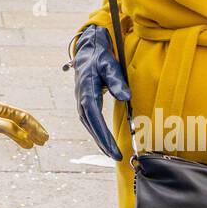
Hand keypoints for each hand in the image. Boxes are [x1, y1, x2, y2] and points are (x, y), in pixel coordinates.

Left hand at [0, 95, 49, 148]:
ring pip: (15, 128)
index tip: (44, 137)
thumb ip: (6, 127)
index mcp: (2, 108)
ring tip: (36, 144)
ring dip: (27, 135)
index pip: (24, 117)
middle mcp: (0, 113)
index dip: (35, 127)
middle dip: (34, 131)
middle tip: (45, 141)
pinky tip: (22, 144)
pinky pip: (7, 132)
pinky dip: (16, 138)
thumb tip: (25, 136)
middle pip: (22, 122)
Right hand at [71, 24, 129, 158]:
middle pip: (90, 125)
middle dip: (102, 142)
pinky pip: (90, 121)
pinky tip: (105, 140)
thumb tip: (125, 97)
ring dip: (99, 139)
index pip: (94, 117)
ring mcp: (81, 101)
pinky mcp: (84, 102)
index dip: (103, 135)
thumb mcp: (110, 65)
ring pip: (89, 125)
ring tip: (112, 153)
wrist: (88, 51)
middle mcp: (81, 98)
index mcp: (86, 90)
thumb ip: (117, 80)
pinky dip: (97, 132)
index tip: (113, 149)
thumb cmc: (100, 57)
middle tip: (116, 156)